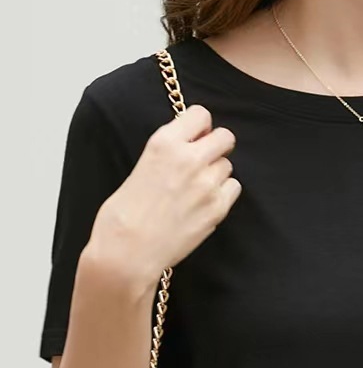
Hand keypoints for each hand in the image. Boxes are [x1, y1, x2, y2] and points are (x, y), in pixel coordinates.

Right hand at [90, 104, 241, 282]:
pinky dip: (223, 193)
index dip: (200, 127)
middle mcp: (189, 159)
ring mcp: (207, 184)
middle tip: (204, 161)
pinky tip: (204, 204)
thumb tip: (193, 144)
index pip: (201, 115)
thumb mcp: (142, 167)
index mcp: (164, 143)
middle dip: (217, 146)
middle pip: (225, 137)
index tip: (196, 137)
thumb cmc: (124, 214)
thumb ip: (170, 152)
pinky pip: (233, 188)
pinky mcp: (217, 208)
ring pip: (228, 165)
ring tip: (196, 190)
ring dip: (217, 173)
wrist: (128, 252)